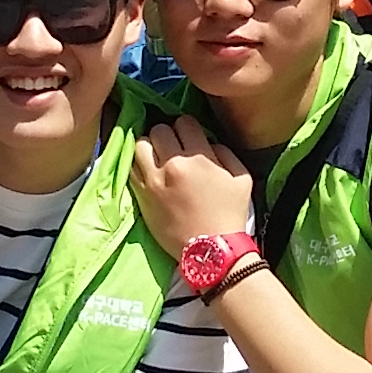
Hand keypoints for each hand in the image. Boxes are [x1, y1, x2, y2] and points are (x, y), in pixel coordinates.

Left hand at [129, 116, 256, 250]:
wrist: (211, 250)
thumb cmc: (230, 214)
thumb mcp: (241, 177)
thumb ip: (224, 152)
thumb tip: (207, 142)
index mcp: (199, 157)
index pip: (184, 122)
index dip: (188, 129)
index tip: (190, 139)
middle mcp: (172, 164)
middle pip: (159, 130)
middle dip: (167, 135)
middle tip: (173, 148)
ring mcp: (153, 180)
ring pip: (139, 144)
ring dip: (148, 146)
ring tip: (156, 156)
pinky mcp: (141, 196)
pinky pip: (130, 167)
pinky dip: (137, 164)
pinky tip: (147, 170)